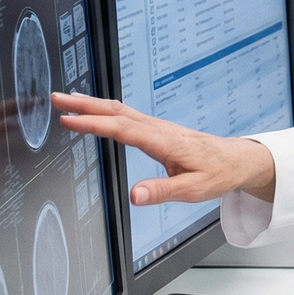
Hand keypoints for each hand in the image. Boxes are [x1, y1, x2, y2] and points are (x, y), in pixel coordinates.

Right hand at [52, 93, 275, 203]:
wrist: (236, 160)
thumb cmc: (217, 173)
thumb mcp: (192, 190)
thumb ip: (162, 191)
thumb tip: (134, 195)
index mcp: (164, 142)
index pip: (122, 129)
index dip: (94, 123)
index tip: (69, 119)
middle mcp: (159, 129)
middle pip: (116, 111)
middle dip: (85, 104)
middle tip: (56, 99)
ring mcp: (158, 127)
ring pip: (120, 109)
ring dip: (93, 103)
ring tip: (66, 99)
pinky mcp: (158, 129)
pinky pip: (127, 114)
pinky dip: (106, 109)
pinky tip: (96, 110)